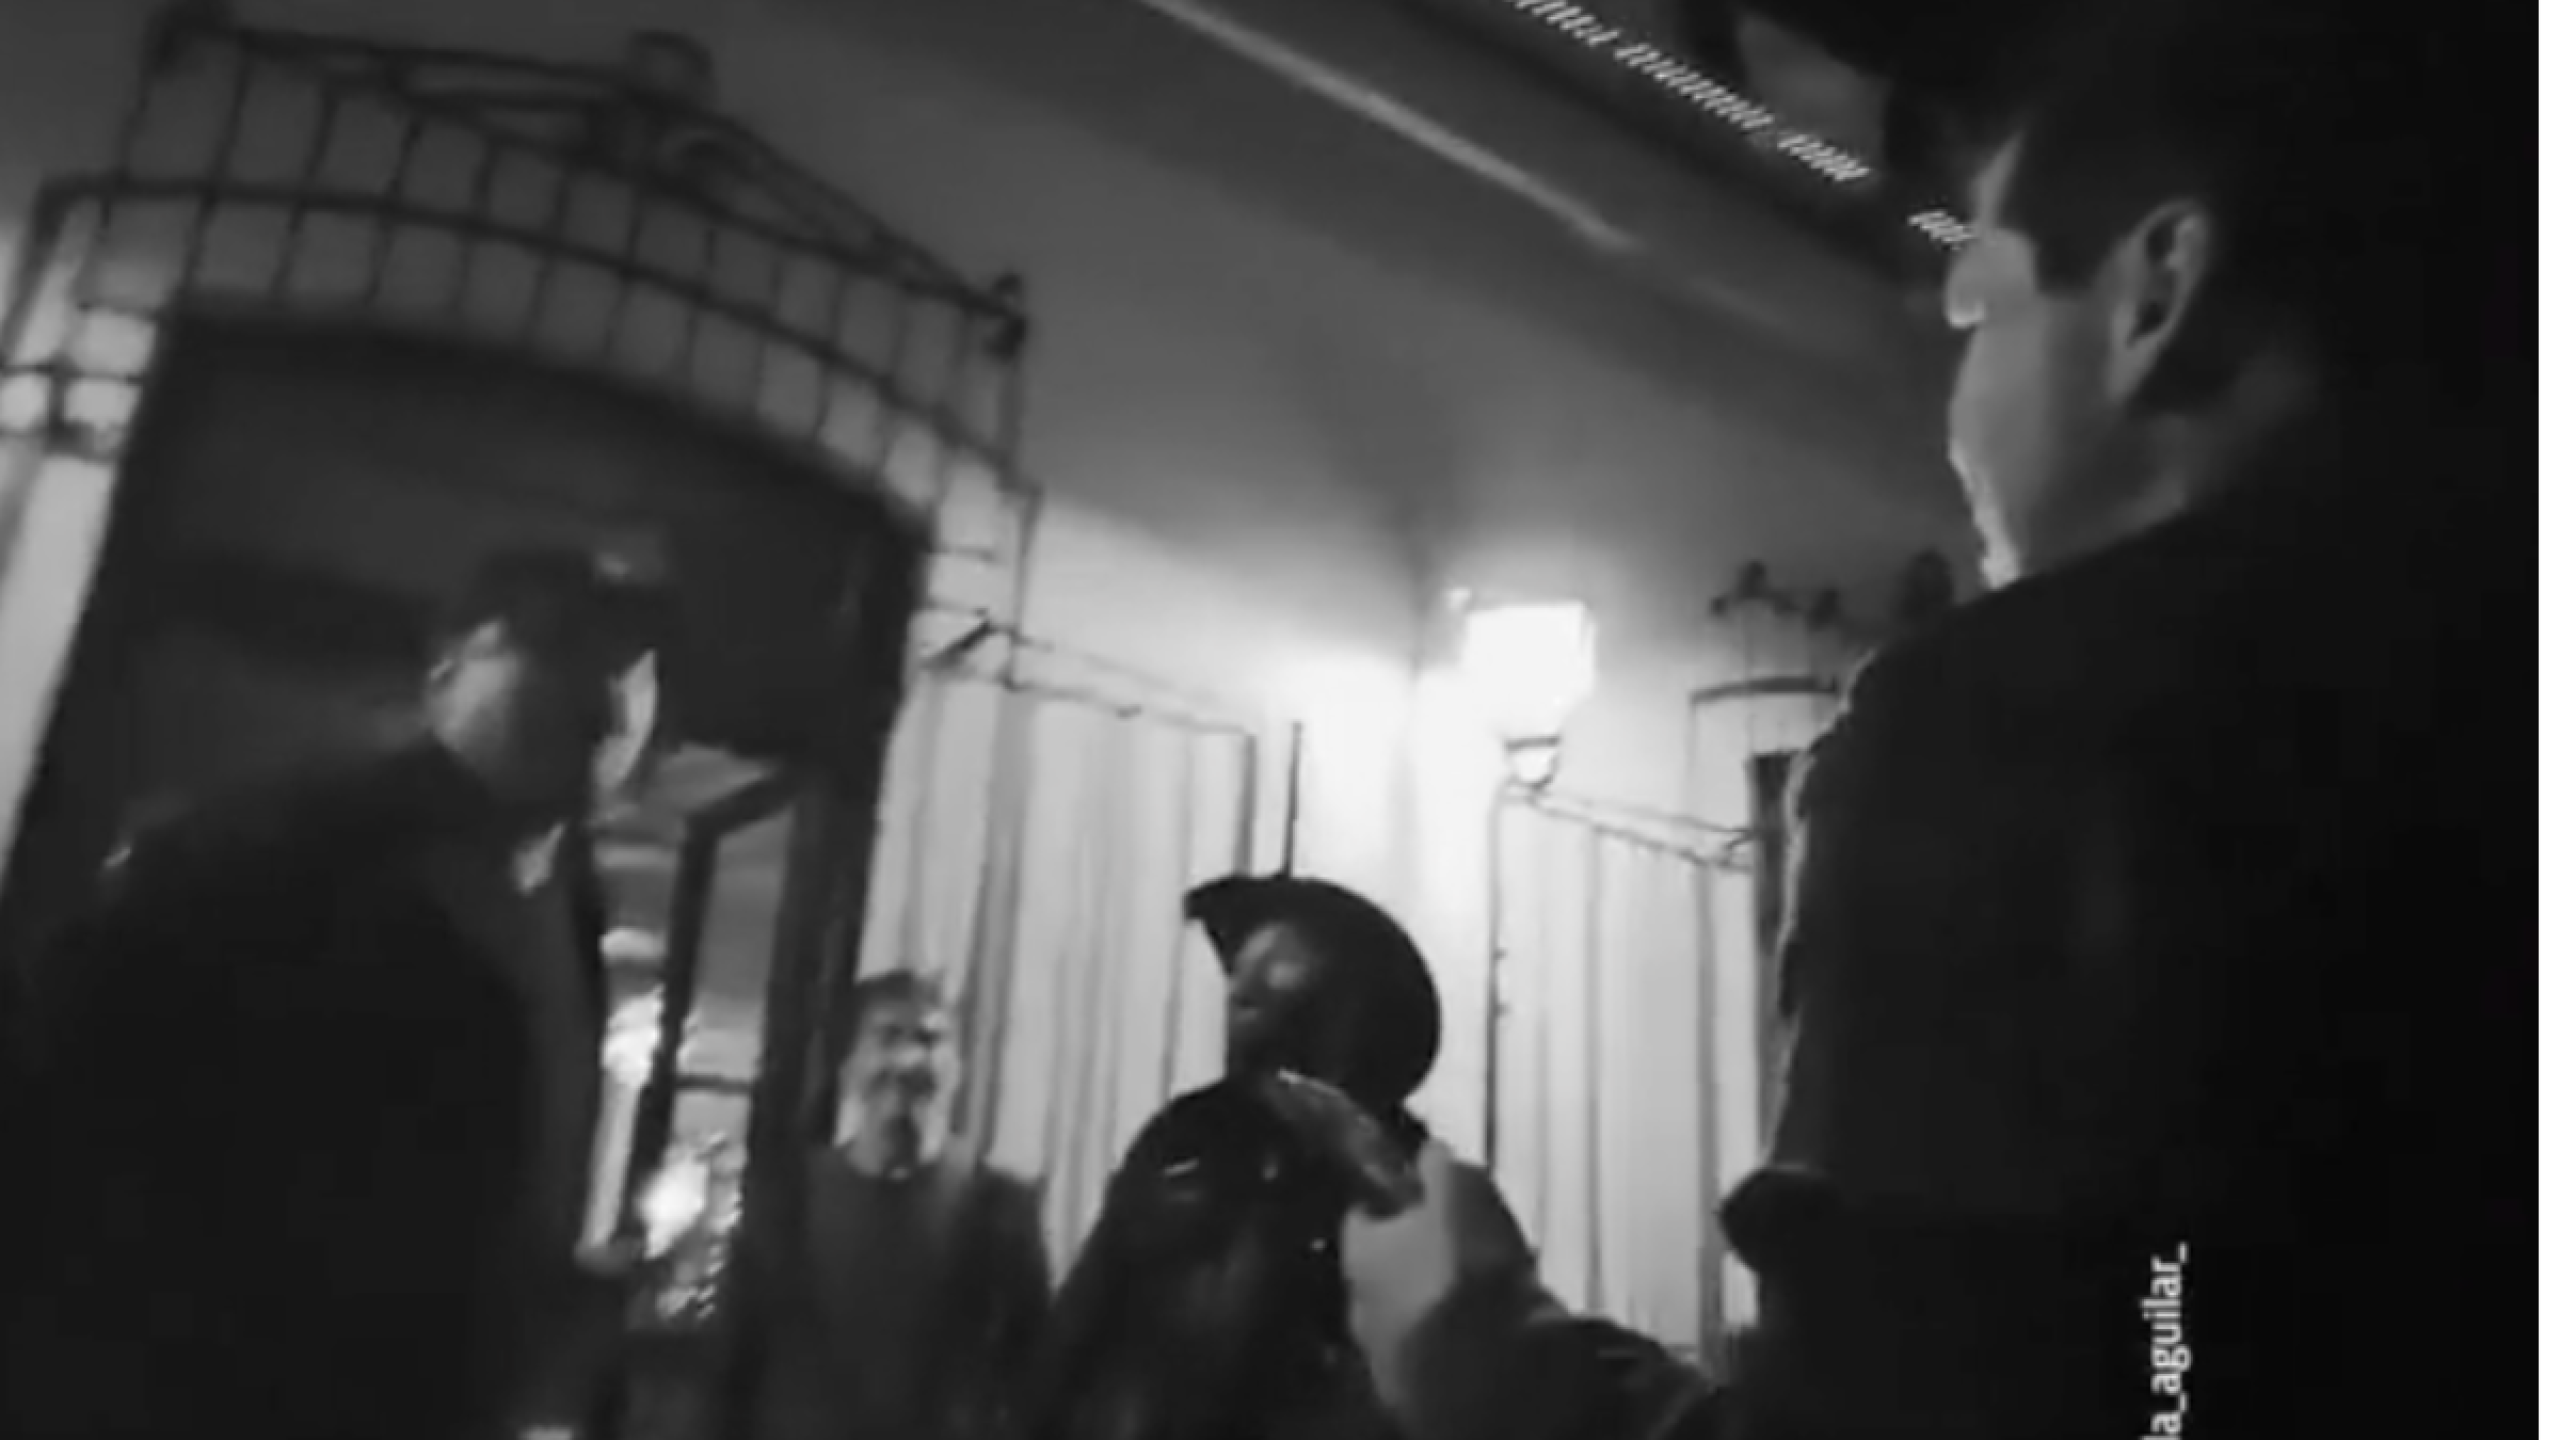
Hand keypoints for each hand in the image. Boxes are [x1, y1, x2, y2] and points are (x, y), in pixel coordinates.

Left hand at [1340, 1143, 1532, 1381]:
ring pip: (1408, 1318)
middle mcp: (1359, 1305)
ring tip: (1480, 1294)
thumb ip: (1442, 1168)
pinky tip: (1489, 1337)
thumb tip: (1430, 1151)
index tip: (1412, 1198)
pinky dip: (1456, 1344)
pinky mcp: (1417, 1393)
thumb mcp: (1461, 1192)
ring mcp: (1385, 1355)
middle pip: (1381, 1273)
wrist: (1485, 1370)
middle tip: (1455, 1245)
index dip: (1386, 1206)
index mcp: (1360, 1251)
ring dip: (1434, 1306)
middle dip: (1412, 1260)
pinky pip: (1436, 1357)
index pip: (1361, 1219)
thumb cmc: (1463, 1267)